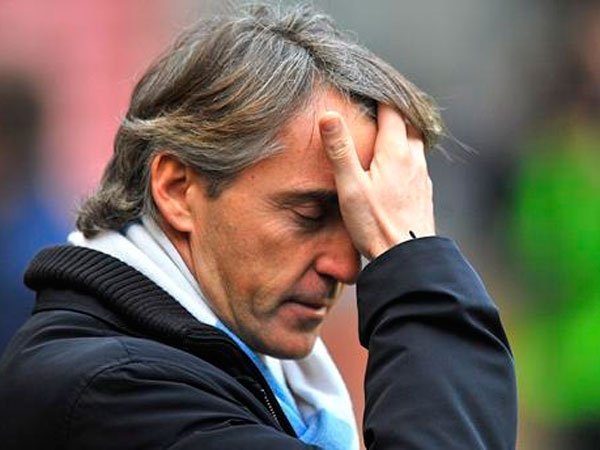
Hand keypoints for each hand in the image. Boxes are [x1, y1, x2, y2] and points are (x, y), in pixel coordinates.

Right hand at [319, 104, 434, 259]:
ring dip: (402, 133)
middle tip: (376, 107)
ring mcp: (422, 176)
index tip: (368, 90)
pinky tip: (395, 166)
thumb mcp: (350, 187)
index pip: (393, 110)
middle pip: (408, 123)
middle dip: (393, 112)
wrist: (406, 257)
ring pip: (415, 143)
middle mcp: (413, 159)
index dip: (381, 97)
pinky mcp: (423, 192)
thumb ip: (340, 150)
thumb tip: (328, 115)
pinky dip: (406, 154)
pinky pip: (417, 163)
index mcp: (395, 152)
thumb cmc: (375, 223)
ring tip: (384, 133)